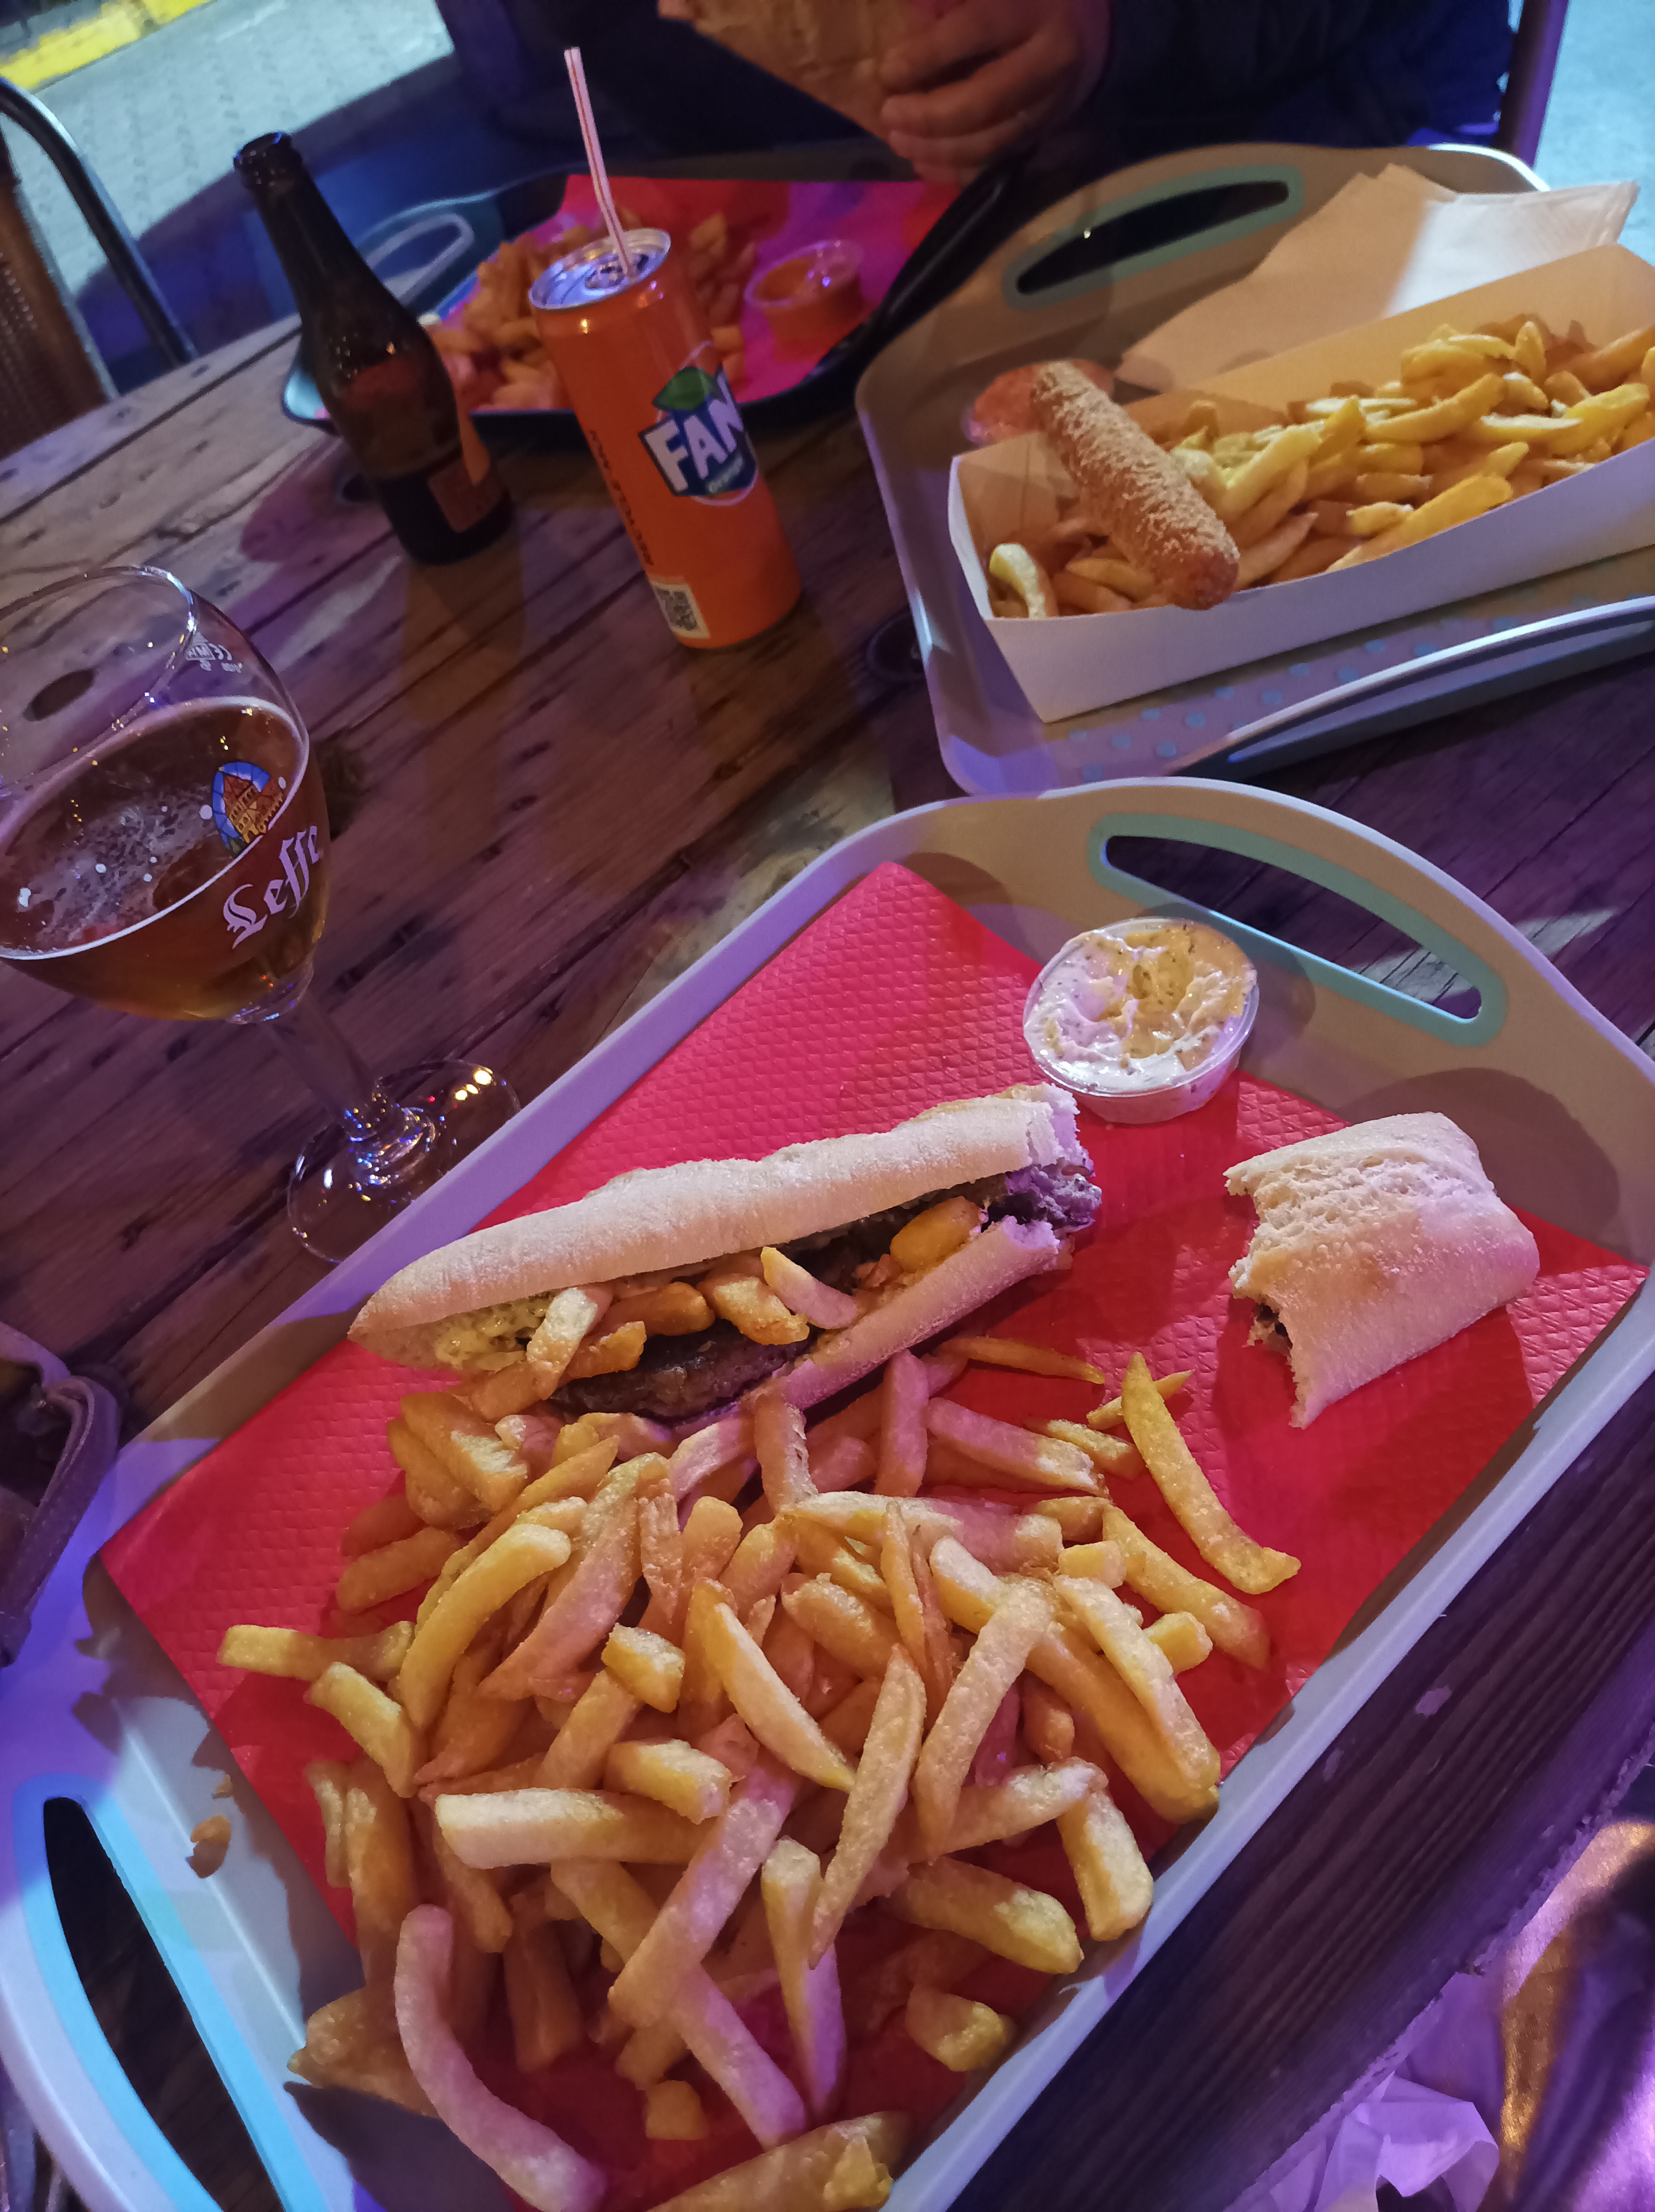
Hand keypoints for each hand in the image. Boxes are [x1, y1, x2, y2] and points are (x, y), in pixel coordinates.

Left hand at [878, 0, 1110, 183]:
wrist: (1084, 28)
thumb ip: (951, 1)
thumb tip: (908, 11)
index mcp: (1033, 9)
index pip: (973, 31)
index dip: (927, 54)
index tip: (888, 71)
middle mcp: (1049, 61)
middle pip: (983, 101)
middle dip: (930, 116)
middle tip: (889, 116)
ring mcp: (1050, 105)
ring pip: (990, 141)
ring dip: (938, 149)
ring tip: (899, 141)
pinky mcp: (1043, 134)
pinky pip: (997, 162)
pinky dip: (958, 169)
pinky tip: (924, 163)